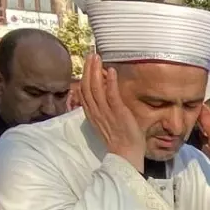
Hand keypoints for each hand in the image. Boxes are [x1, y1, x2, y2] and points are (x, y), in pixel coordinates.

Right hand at [79, 53, 144, 171]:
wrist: (126, 154)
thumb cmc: (121, 139)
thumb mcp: (108, 122)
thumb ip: (106, 108)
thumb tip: (107, 94)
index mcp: (92, 114)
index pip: (84, 92)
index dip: (84, 76)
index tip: (87, 64)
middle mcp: (96, 111)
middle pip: (87, 86)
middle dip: (88, 69)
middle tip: (91, 54)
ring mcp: (105, 112)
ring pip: (95, 88)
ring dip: (96, 71)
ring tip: (97, 57)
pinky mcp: (117, 113)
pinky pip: (111, 95)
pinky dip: (110, 82)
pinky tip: (111, 71)